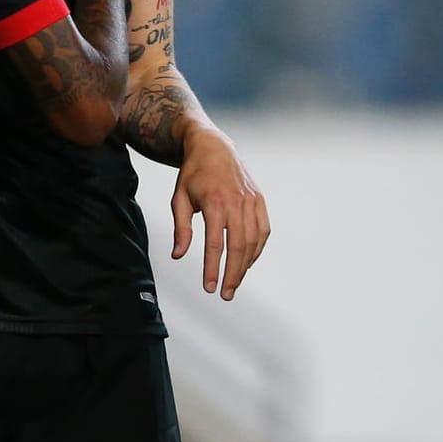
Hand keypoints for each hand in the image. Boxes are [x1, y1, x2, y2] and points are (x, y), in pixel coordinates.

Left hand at [171, 130, 269, 299]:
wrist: (214, 147)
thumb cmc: (192, 175)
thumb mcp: (179, 198)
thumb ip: (181, 228)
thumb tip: (178, 255)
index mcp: (214, 201)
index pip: (215, 243)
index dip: (213, 268)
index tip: (209, 288)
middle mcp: (236, 201)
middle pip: (239, 246)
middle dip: (233, 274)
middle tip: (225, 294)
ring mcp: (251, 200)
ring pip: (254, 240)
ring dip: (246, 265)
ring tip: (235, 282)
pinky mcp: (260, 199)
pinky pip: (263, 229)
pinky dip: (258, 248)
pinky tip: (248, 261)